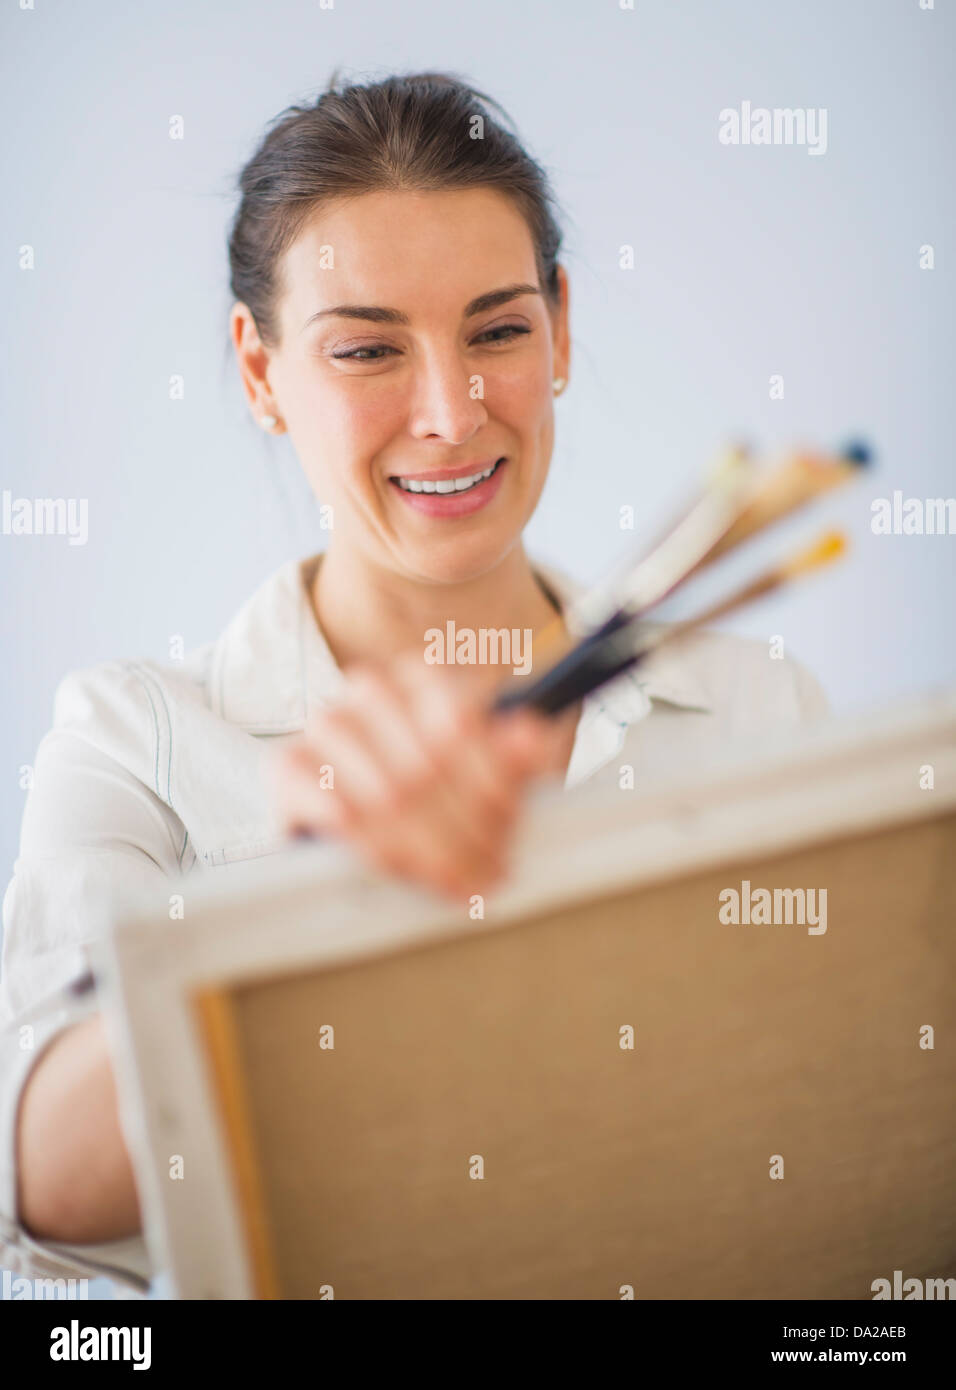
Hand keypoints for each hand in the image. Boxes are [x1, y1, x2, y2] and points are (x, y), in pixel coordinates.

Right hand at [269, 654, 576, 901]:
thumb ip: (514, 757)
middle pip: (425, 766)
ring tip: (450, 880)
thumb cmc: (438, 797)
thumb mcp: (488, 777)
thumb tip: (532, 733)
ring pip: (384, 792)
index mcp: (423, 677)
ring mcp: (326, 726)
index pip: (459, 720)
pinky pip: (330, 806)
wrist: (366, 823)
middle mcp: (369, 690)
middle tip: (490, 873)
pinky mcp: (288, 767)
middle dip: (463, 830)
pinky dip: (364, 839)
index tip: (509, 825)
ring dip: (424, 846)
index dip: (489, 781)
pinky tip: (391, 863)